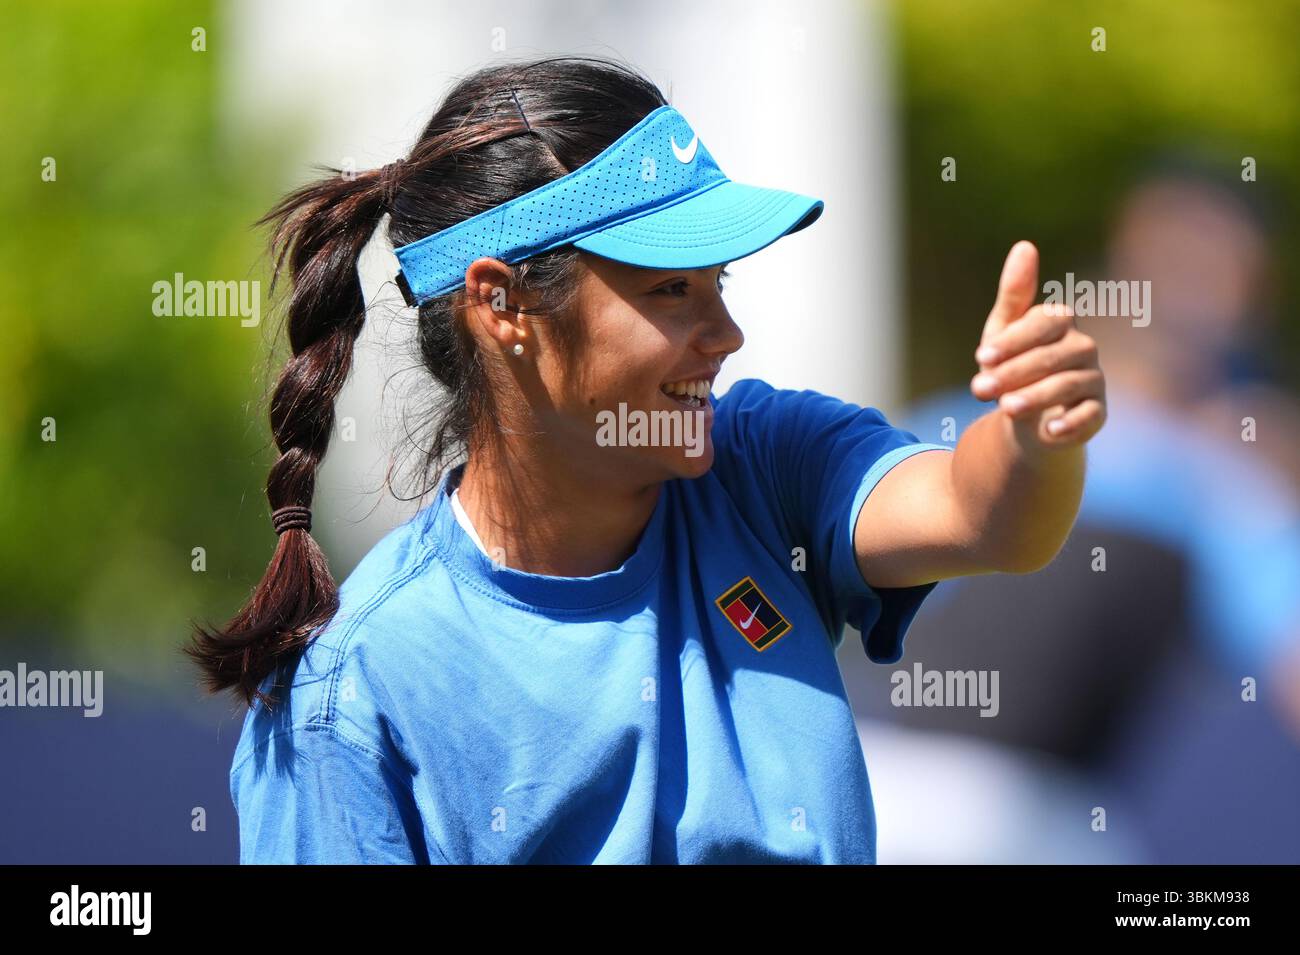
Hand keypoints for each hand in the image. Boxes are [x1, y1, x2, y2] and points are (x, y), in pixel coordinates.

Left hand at [970, 241, 1106, 447]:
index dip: (1012, 341)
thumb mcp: (1003, 331)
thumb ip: (1014, 293)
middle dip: (1013, 372)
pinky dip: (1071, 424)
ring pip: (1067, 386)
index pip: (1043, 324)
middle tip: (980, 388)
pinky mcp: (1097, 413)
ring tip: (1005, 408)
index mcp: (1061, 322)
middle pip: (1052, 357)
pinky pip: (1090, 416)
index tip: (981, 358)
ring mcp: (1093, 380)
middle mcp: (1083, 348)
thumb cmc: (1012, 365)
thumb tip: (1025, 245)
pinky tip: (1050, 431)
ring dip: (1035, 397)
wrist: (1022, 416)